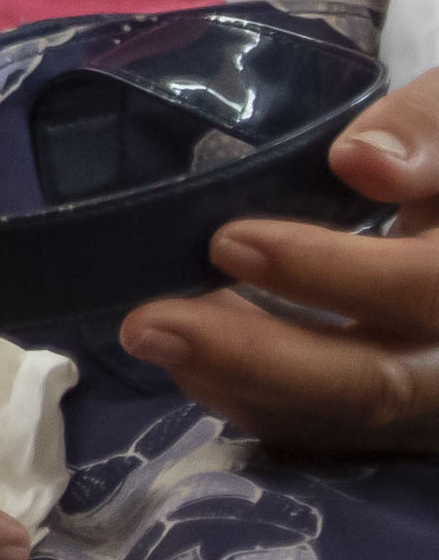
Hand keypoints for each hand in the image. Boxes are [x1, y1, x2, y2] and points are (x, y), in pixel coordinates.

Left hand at [126, 72, 438, 447]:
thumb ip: (425, 132)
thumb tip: (361, 161)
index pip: (427, 289)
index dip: (332, 272)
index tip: (227, 241)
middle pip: (379, 383)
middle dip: (257, 358)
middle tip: (148, 324)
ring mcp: (428, 393)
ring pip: (337, 419)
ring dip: (235, 382)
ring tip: (150, 331)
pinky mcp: (390, 414)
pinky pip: (315, 427)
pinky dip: (246, 396)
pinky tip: (185, 353)